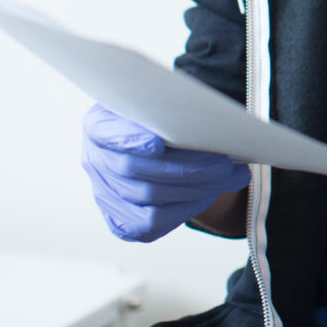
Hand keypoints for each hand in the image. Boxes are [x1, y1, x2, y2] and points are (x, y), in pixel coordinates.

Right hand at [80, 104, 250, 242]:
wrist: (157, 145)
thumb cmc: (162, 118)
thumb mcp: (162, 103)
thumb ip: (172, 108)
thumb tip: (209, 118)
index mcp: (99, 124)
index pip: (106, 133)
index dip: (130, 140)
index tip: (158, 143)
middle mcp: (95, 160)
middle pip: (136, 169)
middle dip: (187, 167)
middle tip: (226, 164)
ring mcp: (104, 193)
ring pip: (148, 197)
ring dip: (195, 189)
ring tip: (231, 178)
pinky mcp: (119, 220)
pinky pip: (150, 223)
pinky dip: (184, 210)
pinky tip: (208, 195)